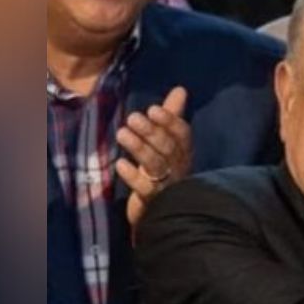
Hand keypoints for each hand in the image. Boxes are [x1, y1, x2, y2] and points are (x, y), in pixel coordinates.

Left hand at [114, 86, 190, 227]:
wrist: (157, 213)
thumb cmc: (162, 172)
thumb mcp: (166, 143)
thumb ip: (172, 116)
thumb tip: (181, 89)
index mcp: (183, 152)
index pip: (182, 134)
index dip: (169, 121)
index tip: (152, 109)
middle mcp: (178, 167)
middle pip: (167, 147)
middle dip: (151, 131)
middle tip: (132, 117)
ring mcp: (166, 185)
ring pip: (156, 164)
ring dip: (140, 148)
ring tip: (122, 133)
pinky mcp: (152, 201)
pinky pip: (145, 188)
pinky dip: (133, 176)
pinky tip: (120, 164)